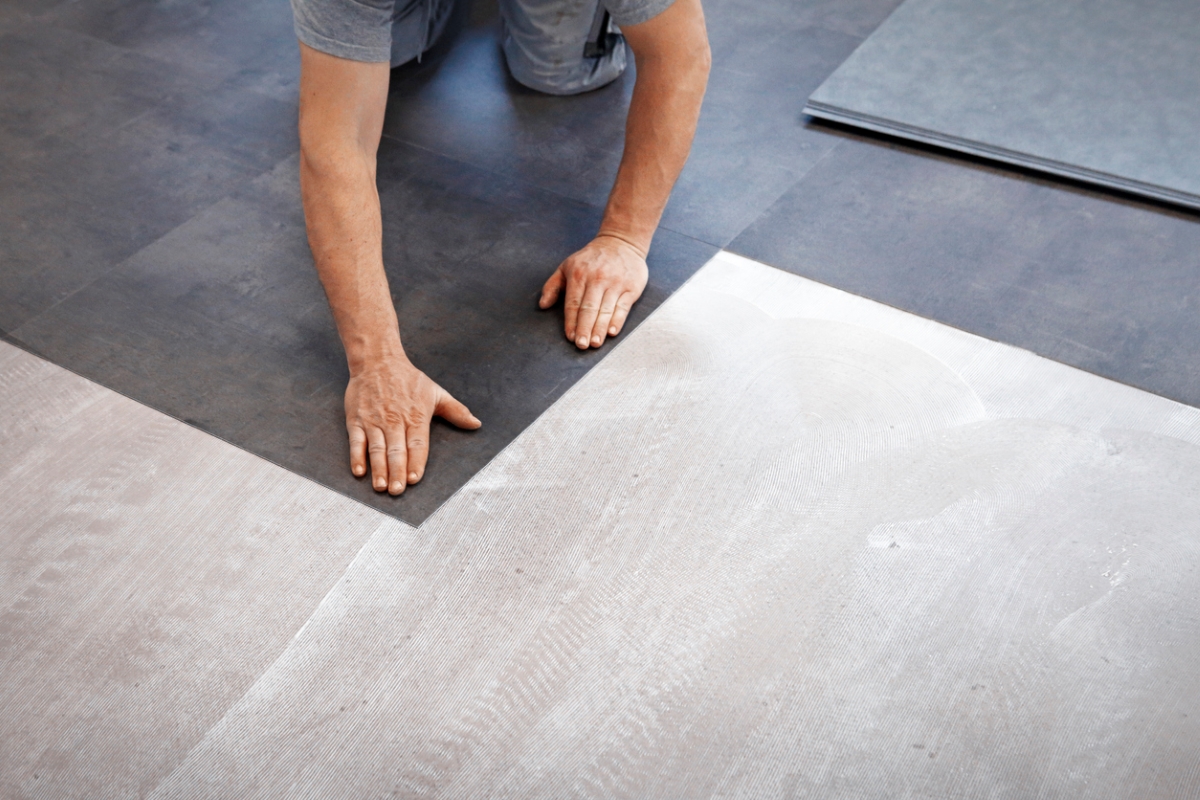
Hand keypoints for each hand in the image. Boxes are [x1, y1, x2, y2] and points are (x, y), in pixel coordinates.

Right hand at [344, 355, 480, 494]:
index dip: (416, 462)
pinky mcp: (357, 420)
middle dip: (397, 471)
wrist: (377, 360)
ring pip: (377, 449)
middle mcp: (394, 421)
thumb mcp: (436, 392)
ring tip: (381, 486)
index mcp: (416, 416)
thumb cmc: (408, 379)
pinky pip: (356, 441)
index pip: (417, 444)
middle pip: (397, 450)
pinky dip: (356, 457)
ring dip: (379, 469)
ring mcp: (374, 421)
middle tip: (397, 490)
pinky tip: (359, 471)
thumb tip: (476, 424)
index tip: (414, 478)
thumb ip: (456, 411)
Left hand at [539, 234, 648, 349]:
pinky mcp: (631, 287)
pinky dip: (617, 320)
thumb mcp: (567, 266)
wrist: (621, 242)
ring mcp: (615, 283)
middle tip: (582, 345)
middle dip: (584, 329)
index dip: (571, 322)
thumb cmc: (591, 258)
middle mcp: (597, 279)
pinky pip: (623, 307)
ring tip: (595, 343)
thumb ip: (552, 286)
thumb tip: (543, 305)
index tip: (570, 337)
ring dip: (599, 329)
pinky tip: (611, 332)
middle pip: (589, 309)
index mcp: (579, 275)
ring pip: (605, 310)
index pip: (573, 303)